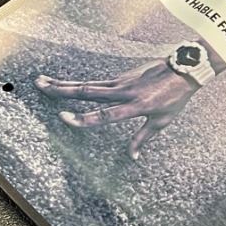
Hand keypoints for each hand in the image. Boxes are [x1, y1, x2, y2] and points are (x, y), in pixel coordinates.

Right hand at [33, 58, 198, 157]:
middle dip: (62, 90)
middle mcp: (124, 91)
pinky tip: (65, 84)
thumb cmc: (175, 97)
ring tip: (43, 82)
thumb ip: (143, 138)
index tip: (63, 117)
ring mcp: (122, 81)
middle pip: (88, 91)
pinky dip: (79, 83)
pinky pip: (97, 81)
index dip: (84, 118)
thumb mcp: (162, 121)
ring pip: (88, 84)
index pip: (105, 114)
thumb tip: (131, 157)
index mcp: (135, 105)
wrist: (185, 67)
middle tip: (40, 86)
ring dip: (64, 83)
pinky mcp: (122, 76)